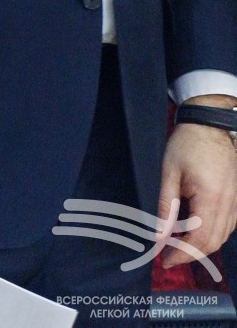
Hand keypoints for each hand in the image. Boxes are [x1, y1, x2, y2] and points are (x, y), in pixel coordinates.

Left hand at [160, 95, 236, 261]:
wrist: (209, 125)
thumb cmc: (186, 146)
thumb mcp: (169, 174)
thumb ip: (165, 207)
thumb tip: (158, 235)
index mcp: (211, 199)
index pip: (200, 239)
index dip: (183, 254)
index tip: (165, 260)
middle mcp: (229, 204)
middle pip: (214, 242)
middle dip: (192, 255)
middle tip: (169, 258)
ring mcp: (236, 202)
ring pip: (223, 236)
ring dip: (203, 247)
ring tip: (178, 248)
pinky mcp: (236, 199)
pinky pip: (228, 226)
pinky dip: (213, 235)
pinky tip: (196, 234)